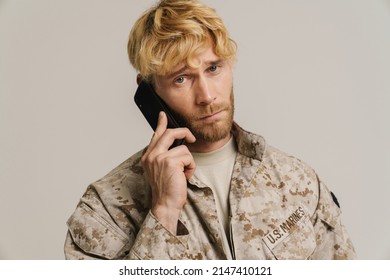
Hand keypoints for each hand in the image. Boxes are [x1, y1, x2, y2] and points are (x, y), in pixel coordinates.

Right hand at [141, 111, 195, 233]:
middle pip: (169, 133)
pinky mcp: (170, 161)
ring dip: (188, 162)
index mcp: (148, 157)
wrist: (165, 204)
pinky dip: (191, 167)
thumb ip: (164, 155)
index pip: (155, 135)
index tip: (162, 115)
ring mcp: (159, 157)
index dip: (160, 124)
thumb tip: (176, 144)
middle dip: (184, 133)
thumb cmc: (166, 189)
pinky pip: (188, 157)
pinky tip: (184, 176)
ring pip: (183, 148)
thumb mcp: (161, 170)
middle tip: (191, 137)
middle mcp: (151, 155)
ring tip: (183, 173)